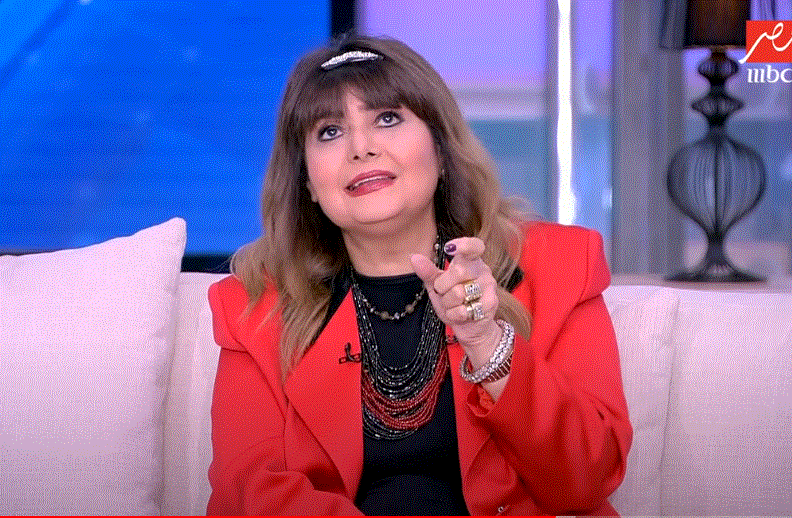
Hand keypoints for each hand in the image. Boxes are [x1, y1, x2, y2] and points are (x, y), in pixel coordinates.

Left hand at [410, 237, 502, 367]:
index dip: (463, 244)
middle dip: (443, 287)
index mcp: (471, 261)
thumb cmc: (454, 302)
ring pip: (459, 293)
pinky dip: (454, 315)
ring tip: (453, 305)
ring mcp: (489, 286)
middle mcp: (483, 270)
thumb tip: (414, 257)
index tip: (448, 248)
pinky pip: (463, 310)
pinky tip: (460, 315)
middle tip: (444, 293)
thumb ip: (428, 271)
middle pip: (459, 271)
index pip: (474, 246)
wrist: (471, 327)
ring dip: (448, 303)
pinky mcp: (491, 303)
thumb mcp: (437, 285)